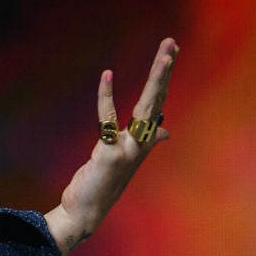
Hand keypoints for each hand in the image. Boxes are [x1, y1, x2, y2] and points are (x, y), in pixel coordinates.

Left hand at [44, 38, 177, 255]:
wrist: (85, 212)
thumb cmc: (103, 183)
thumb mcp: (125, 159)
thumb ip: (145, 141)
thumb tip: (164, 131)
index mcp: (144, 141)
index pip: (157, 102)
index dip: (163, 78)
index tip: (170, 53)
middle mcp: (141, 143)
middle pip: (156, 99)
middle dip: (163, 70)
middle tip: (170, 42)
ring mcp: (128, 149)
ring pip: (145, 107)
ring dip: (155, 79)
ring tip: (165, 55)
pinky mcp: (109, 154)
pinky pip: (108, 120)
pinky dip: (106, 97)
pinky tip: (106, 76)